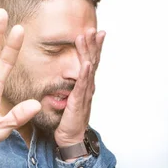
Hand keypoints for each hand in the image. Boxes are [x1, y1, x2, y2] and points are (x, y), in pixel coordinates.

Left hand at [54, 28, 104, 146]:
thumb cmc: (69, 120)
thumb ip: (71, 86)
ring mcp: (85, 94)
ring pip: (88, 69)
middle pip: (92, 61)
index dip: (95, 47)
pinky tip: (86, 63)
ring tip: (87, 37)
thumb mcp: (70, 98)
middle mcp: (88, 87)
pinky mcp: (78, 102)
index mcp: (86, 85)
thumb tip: (69, 75)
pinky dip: (85, 74)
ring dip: (88, 52)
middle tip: (93, 29)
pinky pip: (82, 85)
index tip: (97, 32)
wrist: (71, 138)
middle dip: (93, 44)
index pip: (91, 62)